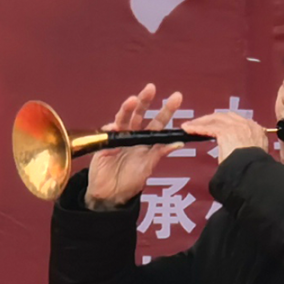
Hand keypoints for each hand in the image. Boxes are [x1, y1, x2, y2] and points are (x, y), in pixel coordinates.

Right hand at [85, 85, 184, 207]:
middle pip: (139, 114)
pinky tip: (114, 127)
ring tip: (132, 100)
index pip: (158, 122)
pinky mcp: (104, 144)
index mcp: (146, 140)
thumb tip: (179, 142)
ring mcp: (118, 138)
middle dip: (145, 101)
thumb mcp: (149, 166)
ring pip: (123, 119)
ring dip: (127, 109)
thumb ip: (160, 152)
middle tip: (151, 88)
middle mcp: (132, 135)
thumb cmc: (131, 182)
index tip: (176, 96)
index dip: (167, 110)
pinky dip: (111, 129)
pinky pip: (108, 133)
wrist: (111, 195)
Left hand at [182, 110, 268, 165]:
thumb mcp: (252, 157)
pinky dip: (197, 128)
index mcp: (256, 131)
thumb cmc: (253, 172)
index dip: (223, 122)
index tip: (214, 125)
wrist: (254, 174)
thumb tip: (232, 153)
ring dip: (201, 122)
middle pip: (224, 116)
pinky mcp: (227, 132)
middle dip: (210, 119)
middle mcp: (247, 125)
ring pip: (215, 119)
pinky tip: (189, 130)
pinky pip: (209, 127)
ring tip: (190, 127)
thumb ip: (244, 150)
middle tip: (198, 124)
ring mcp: (237, 127)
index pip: (236, 121)